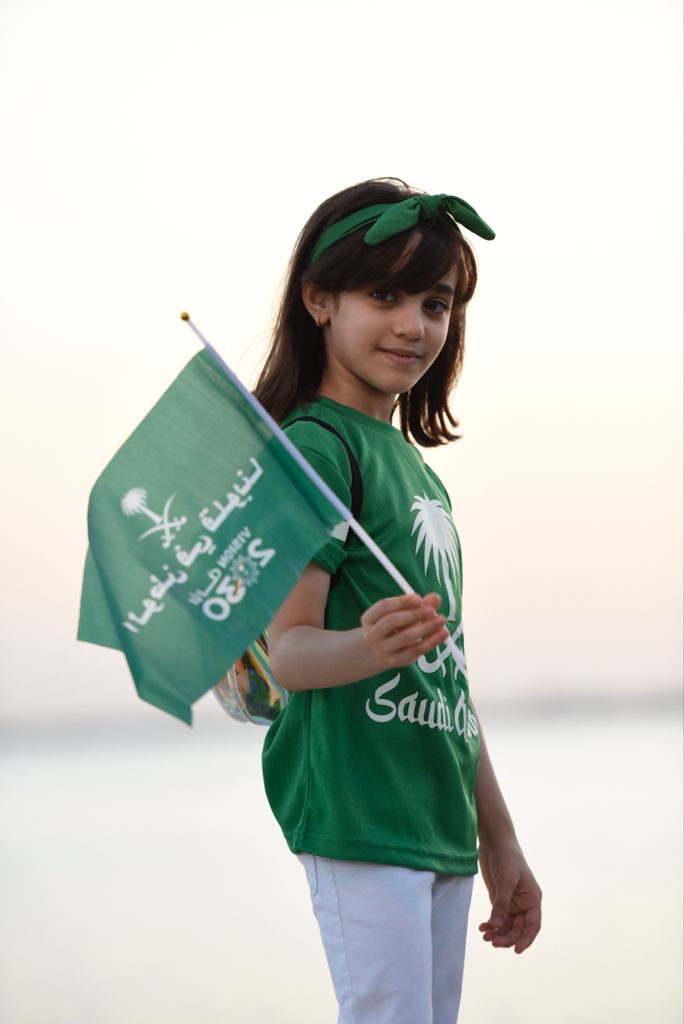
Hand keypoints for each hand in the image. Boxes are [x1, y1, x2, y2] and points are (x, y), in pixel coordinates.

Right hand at [360, 593, 447, 668]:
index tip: (418, 598)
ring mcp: (383, 650)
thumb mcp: (398, 614)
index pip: (383, 607)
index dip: (401, 601)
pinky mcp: (396, 661)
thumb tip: (435, 598)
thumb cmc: (391, 627)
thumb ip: (417, 605)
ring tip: (441, 620)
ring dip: (425, 627)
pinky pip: (415, 650)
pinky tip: (443, 633)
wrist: (375, 653)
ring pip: (405, 637)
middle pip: (392, 621)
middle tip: (432, 610)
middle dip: (413, 614)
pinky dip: (431, 641)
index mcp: (369, 618)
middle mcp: (372, 635)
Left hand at [478, 839, 541, 953]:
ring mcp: (511, 902)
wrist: (495, 842)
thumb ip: (501, 904)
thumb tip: (496, 925)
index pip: (532, 925)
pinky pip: (497, 918)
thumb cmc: (506, 858)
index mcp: (532, 899)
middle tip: (493, 943)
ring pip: (507, 925)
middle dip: (507, 937)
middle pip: (518, 928)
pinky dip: (491, 924)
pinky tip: (482, 928)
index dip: (526, 939)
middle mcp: (524, 903)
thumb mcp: (505, 882)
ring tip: (485, 937)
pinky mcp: (499, 899)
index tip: (517, 951)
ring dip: (497, 933)